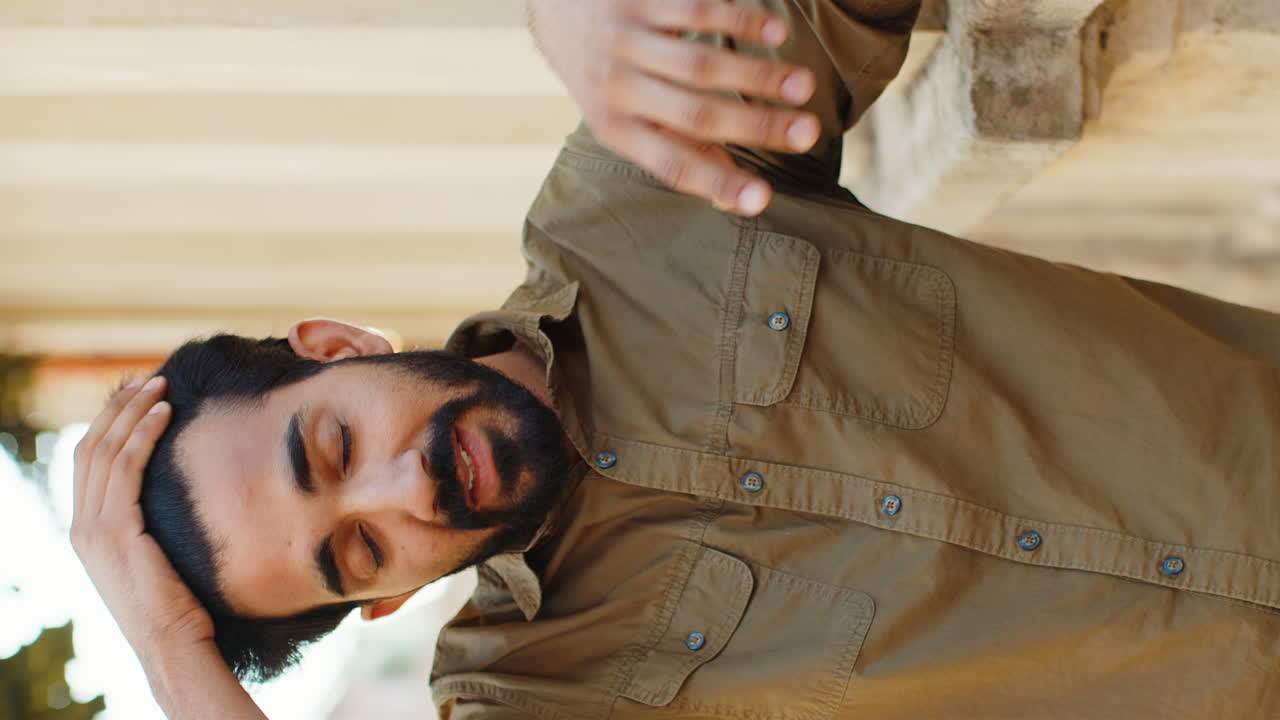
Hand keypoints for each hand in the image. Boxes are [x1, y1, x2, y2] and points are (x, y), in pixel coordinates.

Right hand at [71, 377, 213, 662]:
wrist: (172, 642)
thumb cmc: (178, 603)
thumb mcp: (157, 554)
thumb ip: (151, 523)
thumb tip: (176, 491)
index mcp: (88, 530)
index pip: (90, 461)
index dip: (111, 423)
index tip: (140, 396)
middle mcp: (82, 526)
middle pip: (90, 447)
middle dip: (118, 408)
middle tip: (149, 378)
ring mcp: (94, 529)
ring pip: (105, 450)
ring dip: (133, 411)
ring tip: (160, 385)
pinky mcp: (116, 532)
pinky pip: (125, 468)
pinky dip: (144, 434)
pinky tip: (165, 413)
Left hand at [528, 0, 819, 215]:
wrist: (557, 9)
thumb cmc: (608, 76)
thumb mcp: (625, 119)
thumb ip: (681, 150)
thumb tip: (735, 201)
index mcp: (617, 130)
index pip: (672, 165)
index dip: (717, 185)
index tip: (762, 201)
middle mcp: (617, 88)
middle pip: (696, 114)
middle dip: (757, 126)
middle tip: (810, 134)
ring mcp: (624, 41)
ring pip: (700, 64)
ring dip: (759, 75)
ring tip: (805, 86)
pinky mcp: (636, 0)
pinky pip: (695, 10)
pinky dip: (741, 20)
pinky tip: (777, 31)